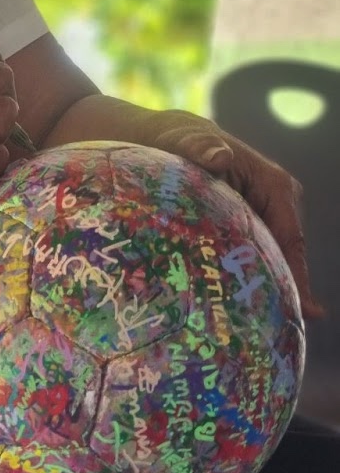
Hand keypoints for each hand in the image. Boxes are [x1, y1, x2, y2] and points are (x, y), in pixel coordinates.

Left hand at [150, 112, 323, 319]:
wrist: (167, 141)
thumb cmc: (179, 140)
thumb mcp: (184, 141)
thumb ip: (199, 148)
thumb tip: (218, 156)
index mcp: (275, 185)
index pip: (291, 238)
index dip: (296, 275)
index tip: (304, 310)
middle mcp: (277, 203)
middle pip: (285, 255)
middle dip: (284, 291)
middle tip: (281, 332)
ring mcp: (263, 217)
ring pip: (270, 258)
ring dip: (267, 289)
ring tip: (265, 330)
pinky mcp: (248, 228)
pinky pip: (253, 257)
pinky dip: (249, 280)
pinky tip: (244, 311)